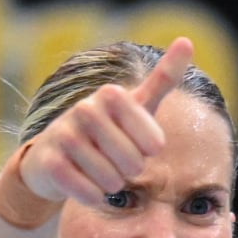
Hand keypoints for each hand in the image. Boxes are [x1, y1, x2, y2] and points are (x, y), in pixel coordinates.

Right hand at [17, 38, 195, 207]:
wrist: (54, 155)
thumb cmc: (106, 131)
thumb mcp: (136, 105)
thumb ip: (163, 78)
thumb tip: (187, 41)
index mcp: (112, 94)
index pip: (153, 144)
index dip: (146, 152)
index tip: (133, 142)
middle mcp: (85, 108)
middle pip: (133, 164)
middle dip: (128, 171)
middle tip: (113, 160)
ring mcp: (65, 134)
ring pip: (111, 181)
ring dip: (110, 185)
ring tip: (98, 171)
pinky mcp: (50, 162)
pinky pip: (88, 193)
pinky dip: (92, 196)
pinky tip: (84, 184)